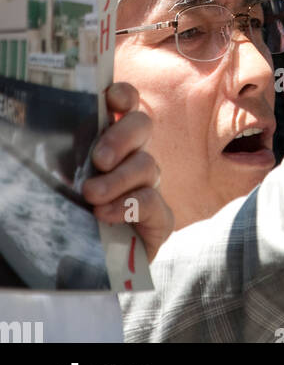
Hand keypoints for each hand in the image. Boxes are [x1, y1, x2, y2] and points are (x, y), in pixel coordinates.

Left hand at [81, 82, 173, 263]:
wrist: (89, 268)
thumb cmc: (74, 217)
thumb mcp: (66, 183)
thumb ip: (66, 161)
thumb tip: (43, 140)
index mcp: (113, 141)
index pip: (127, 105)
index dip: (123, 96)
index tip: (109, 98)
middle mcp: (135, 156)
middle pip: (142, 126)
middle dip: (122, 137)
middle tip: (99, 159)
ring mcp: (150, 186)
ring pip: (147, 165)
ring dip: (118, 179)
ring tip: (92, 196)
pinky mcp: (160, 218)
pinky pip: (152, 202)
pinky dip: (129, 205)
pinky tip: (106, 215)